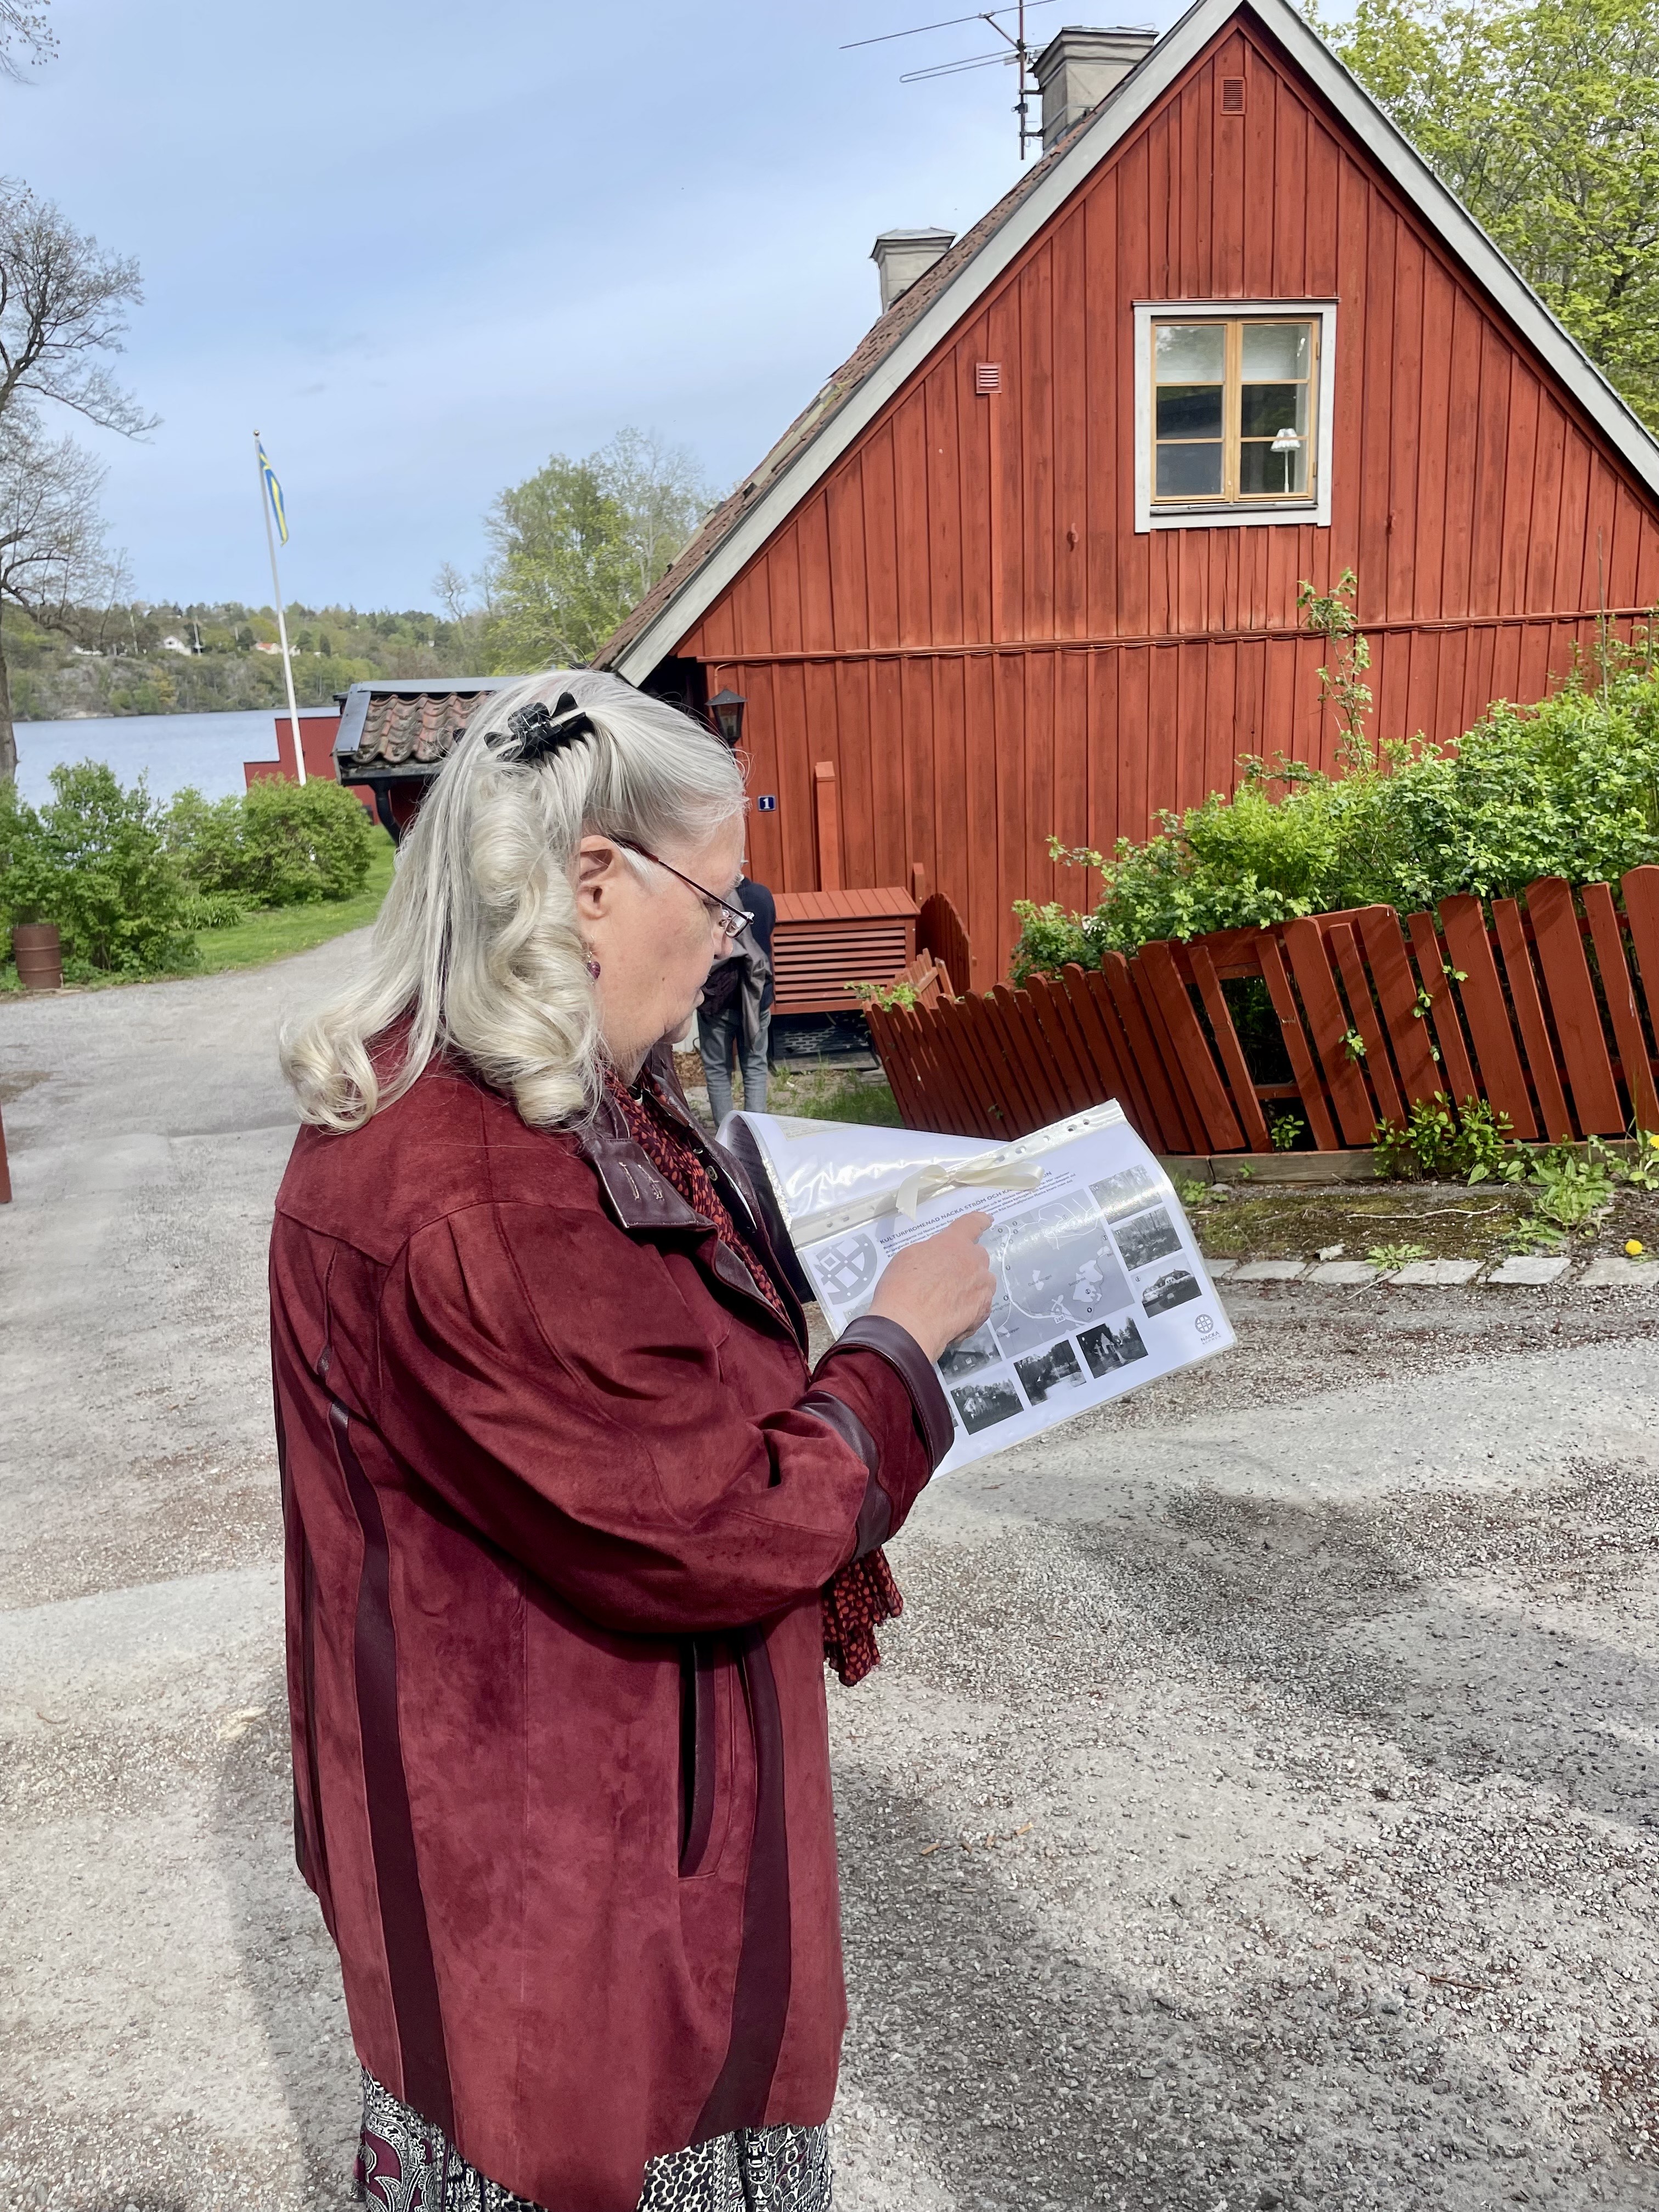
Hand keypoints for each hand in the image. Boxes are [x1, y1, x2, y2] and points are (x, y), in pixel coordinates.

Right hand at [867, 1210, 995, 1362]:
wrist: (908, 1326)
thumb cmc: (901, 1288)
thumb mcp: (908, 1258)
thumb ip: (930, 1252)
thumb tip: (938, 1260)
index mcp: (953, 1243)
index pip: (971, 1224)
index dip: (979, 1221)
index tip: (986, 1219)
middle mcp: (973, 1262)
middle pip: (977, 1256)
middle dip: (966, 1263)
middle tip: (946, 1277)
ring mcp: (982, 1288)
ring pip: (982, 1282)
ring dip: (971, 1286)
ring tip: (948, 1302)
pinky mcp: (983, 1312)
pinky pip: (981, 1305)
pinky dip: (970, 1308)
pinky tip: (952, 1318)